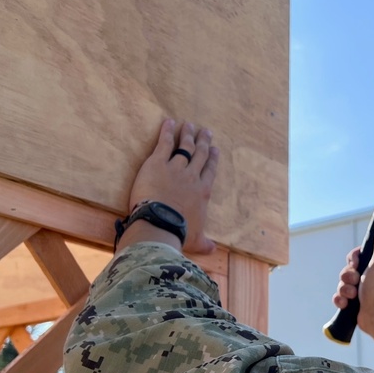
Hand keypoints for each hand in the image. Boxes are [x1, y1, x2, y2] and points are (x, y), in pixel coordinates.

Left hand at [127, 119, 219, 254]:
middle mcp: (192, 177)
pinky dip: (167, 132)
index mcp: (203, 193)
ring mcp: (176, 168)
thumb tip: (213, 250)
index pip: (210, 171)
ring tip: (190, 125)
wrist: (160, 225)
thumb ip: (204, 243)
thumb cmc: (179, 234)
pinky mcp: (158, 163)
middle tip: (206, 132)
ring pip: (185, 147)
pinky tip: (169, 122)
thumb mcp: (195, 240)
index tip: (215, 150)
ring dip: (188, 135)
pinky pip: (165, 143)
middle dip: (204, 142)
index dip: (213, 159)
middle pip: (200, 155)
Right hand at [332, 224, 373, 336]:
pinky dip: (341, 300)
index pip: (357, 255)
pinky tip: (346, 304)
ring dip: (345, 289)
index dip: (353, 260)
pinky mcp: (354, 302)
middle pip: (347, 269)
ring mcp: (361, 290)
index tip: (356, 264)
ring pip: (342, 283)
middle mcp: (370, 276)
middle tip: (355, 282)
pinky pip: (339, 296)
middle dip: (347, 277)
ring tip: (353, 296)